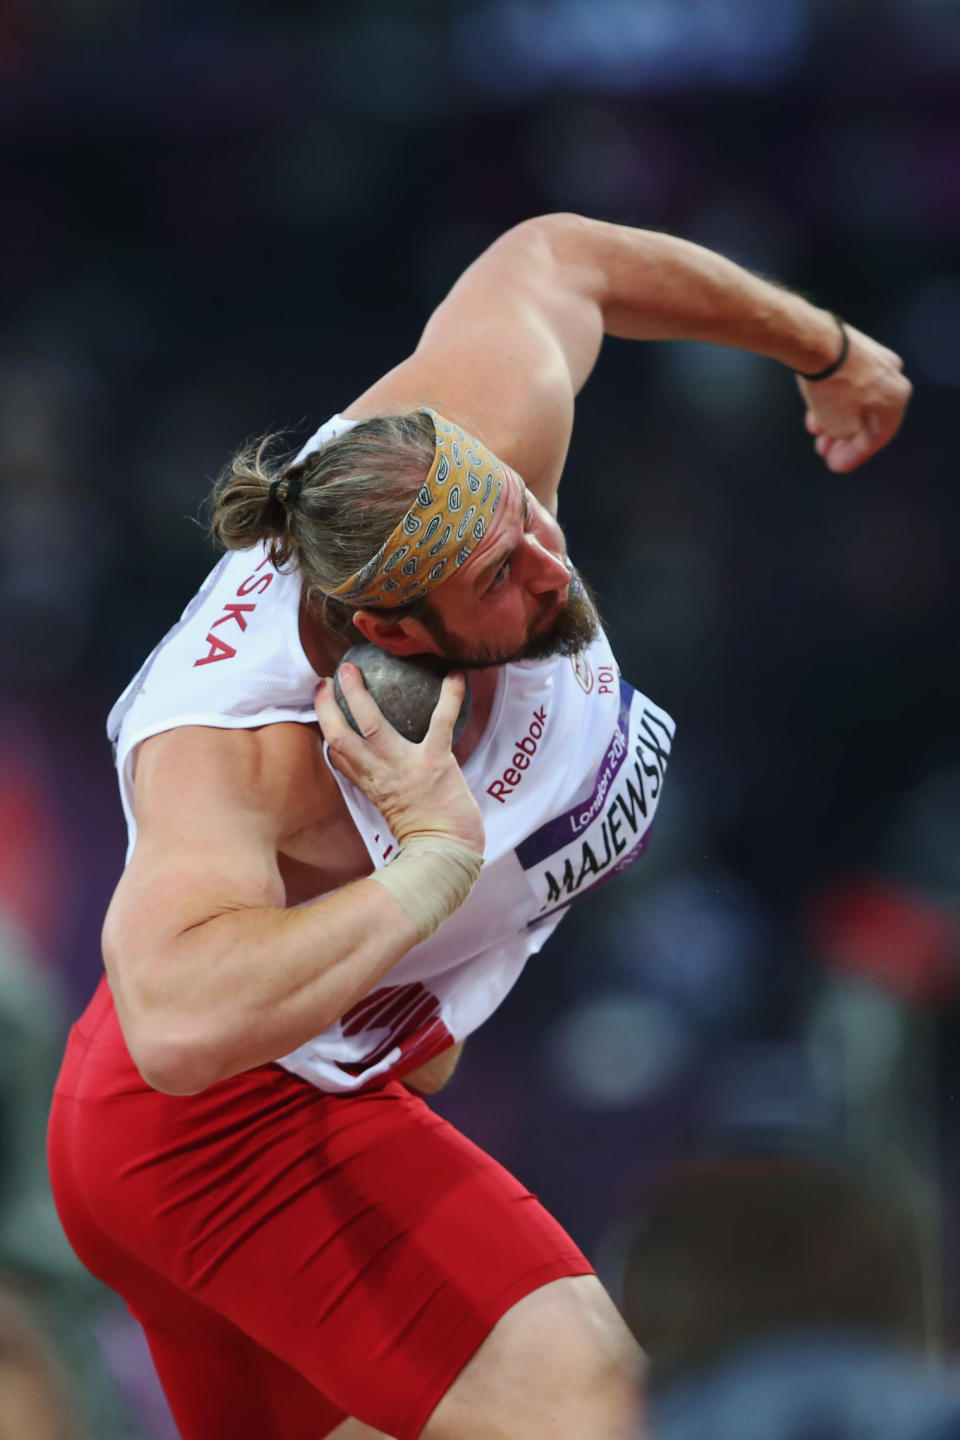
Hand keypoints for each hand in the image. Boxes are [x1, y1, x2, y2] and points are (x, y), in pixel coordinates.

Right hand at [314, 664, 484, 855]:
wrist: (448, 851)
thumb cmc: (423, 830)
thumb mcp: (386, 808)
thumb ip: (368, 783)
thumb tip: (348, 760)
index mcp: (369, 784)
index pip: (336, 753)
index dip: (325, 722)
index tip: (321, 697)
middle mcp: (380, 774)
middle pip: (341, 736)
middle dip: (329, 705)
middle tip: (330, 677)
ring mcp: (406, 767)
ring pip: (373, 725)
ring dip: (359, 694)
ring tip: (353, 669)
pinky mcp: (436, 762)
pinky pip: (440, 722)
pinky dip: (449, 697)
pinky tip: (454, 675)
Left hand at [798, 323, 911, 472]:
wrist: (819, 345)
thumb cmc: (836, 388)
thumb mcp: (843, 427)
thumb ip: (847, 440)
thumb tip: (844, 443)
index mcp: (897, 398)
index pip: (878, 436)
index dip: (855, 454)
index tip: (837, 464)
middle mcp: (892, 377)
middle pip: (866, 417)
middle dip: (843, 437)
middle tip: (824, 449)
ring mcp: (874, 360)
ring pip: (855, 399)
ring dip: (835, 419)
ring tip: (816, 432)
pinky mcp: (854, 349)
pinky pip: (847, 382)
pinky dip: (833, 399)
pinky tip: (815, 410)